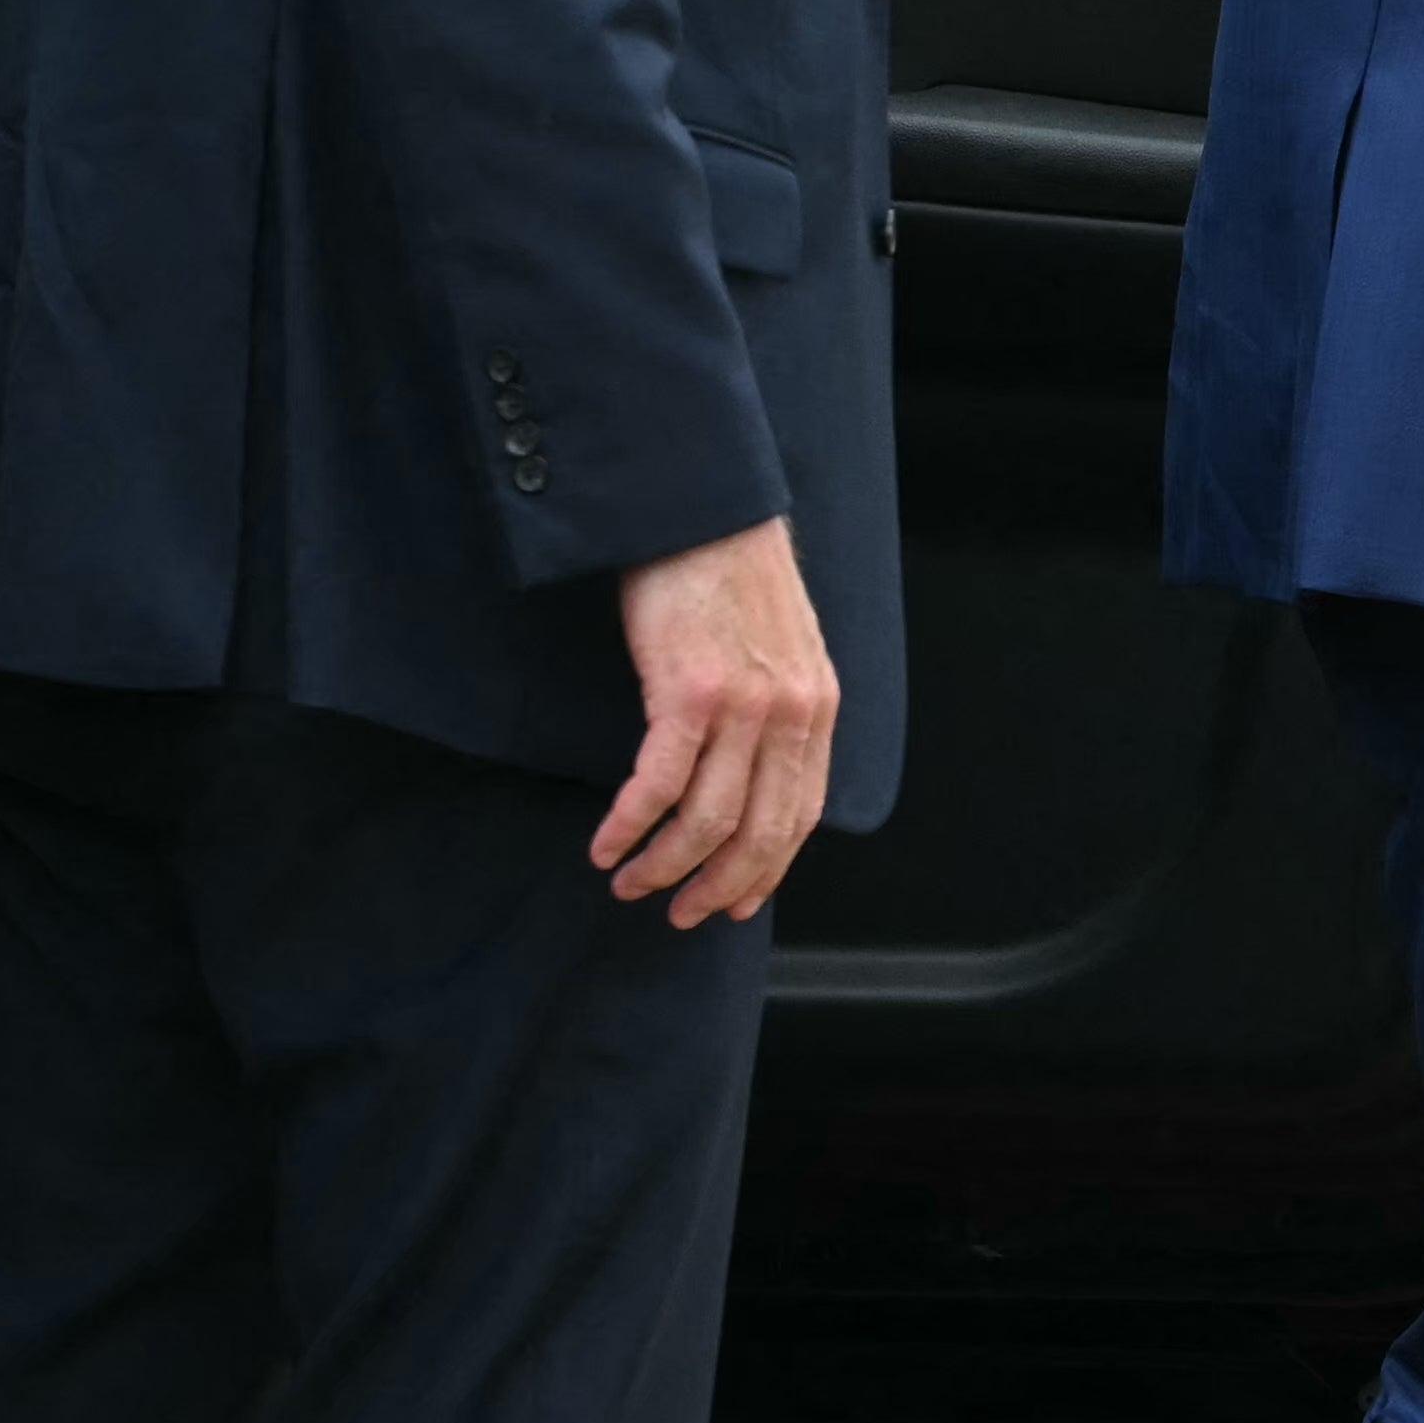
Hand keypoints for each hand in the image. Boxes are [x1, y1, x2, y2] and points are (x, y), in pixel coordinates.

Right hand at [594, 513, 837, 929]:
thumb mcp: (781, 646)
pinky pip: (657, 785)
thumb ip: (779, 707)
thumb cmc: (728, 573)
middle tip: (678, 913)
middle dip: (716, 885)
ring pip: (706, 820)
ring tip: (630, 884)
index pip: (800, 815)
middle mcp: (790, 714)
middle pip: (758, 832)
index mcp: (817, 707)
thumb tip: (754, 772)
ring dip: (665, 865)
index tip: (734, 903)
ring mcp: (743, 706)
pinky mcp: (689, 692)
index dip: (766, 870)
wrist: (702, 508)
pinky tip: (606, 844)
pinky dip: (630, 826)